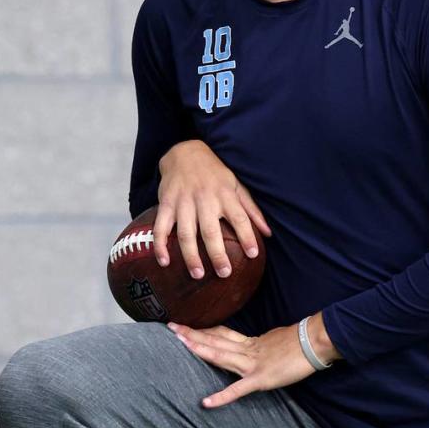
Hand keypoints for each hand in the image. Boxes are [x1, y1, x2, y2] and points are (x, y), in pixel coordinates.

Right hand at [154, 140, 271, 279]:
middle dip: (217, 254)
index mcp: (225, 195)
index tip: (253, 254)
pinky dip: (160, 245)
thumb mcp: (237, 186)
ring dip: (191, 256)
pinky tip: (164, 262)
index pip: (240, 218)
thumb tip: (268, 233)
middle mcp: (205, 199)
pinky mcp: (166, 203)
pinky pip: (161, 227)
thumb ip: (251, 210)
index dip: (247, 236)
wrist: (184, 153)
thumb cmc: (215, 175)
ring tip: (197, 274)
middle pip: (211, 231)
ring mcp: (183, 202)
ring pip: (186, 233)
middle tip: (224, 273)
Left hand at [167, 321, 321, 408]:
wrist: (315, 342)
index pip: (223, 334)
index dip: (204, 330)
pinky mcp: (261, 379)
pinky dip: (221, 397)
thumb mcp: (277, 340)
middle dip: (193, 335)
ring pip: (221, 356)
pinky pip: (238, 389)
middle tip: (172, 327)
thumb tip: (257, 344)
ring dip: (200, 350)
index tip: (188, 325)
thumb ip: (263, 344)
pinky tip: (206, 403)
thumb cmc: (302, 342)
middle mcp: (248, 350)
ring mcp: (252, 365)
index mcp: (252, 342)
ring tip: (180, 344)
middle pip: (215, 341)